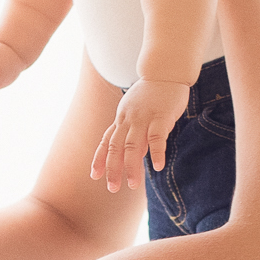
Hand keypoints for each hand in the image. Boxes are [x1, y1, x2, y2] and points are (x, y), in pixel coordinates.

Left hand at [92, 77, 189, 191]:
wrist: (165, 71)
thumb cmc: (152, 94)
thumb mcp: (136, 111)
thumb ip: (134, 132)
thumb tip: (134, 155)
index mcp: (122, 119)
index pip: (106, 142)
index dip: (99, 159)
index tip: (94, 176)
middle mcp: (129, 120)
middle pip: (116, 147)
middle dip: (113, 169)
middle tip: (112, 188)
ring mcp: (144, 118)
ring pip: (133, 145)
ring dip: (131, 166)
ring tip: (133, 185)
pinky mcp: (161, 116)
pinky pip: (157, 137)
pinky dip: (156, 153)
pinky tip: (158, 167)